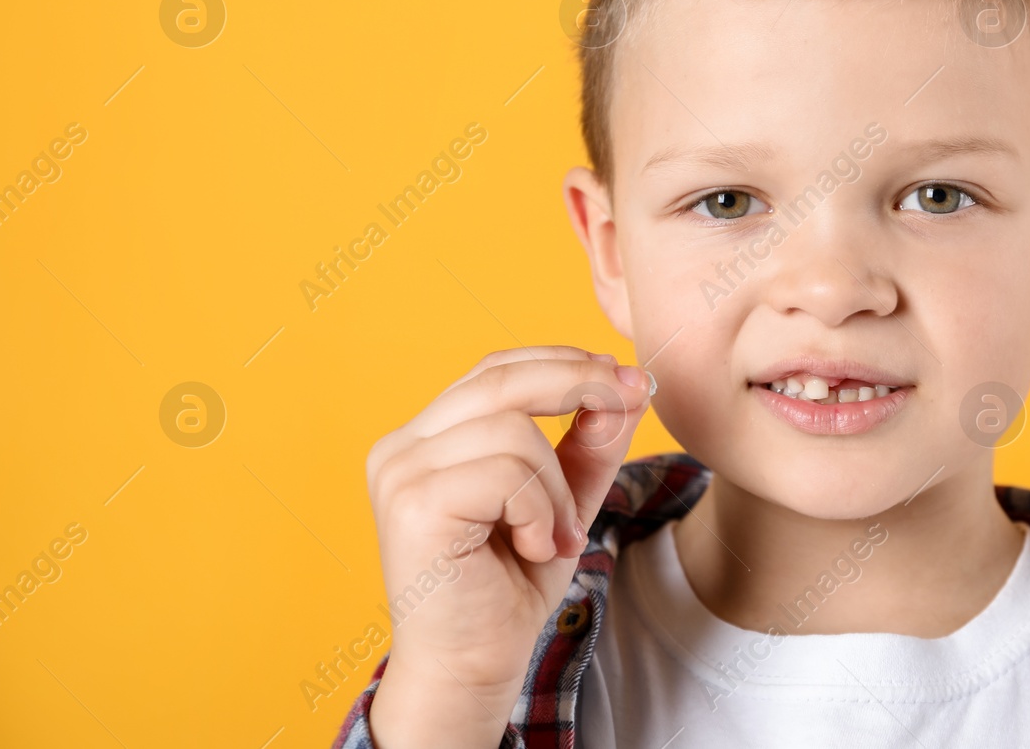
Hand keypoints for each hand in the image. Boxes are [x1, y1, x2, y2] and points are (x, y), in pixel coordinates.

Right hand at [362, 346, 652, 747]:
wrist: (474, 668)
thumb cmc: (509, 587)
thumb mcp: (564, 499)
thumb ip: (589, 443)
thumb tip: (629, 384)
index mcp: (427, 437)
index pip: (495, 369)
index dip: (564, 362)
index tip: (625, 378)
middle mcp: (402, 447)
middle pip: (500, 377)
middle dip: (577, 382)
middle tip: (628, 399)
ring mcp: (401, 472)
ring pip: (513, 428)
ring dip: (557, 485)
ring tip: (554, 535)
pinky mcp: (414, 503)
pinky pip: (507, 472)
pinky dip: (540, 510)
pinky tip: (534, 548)